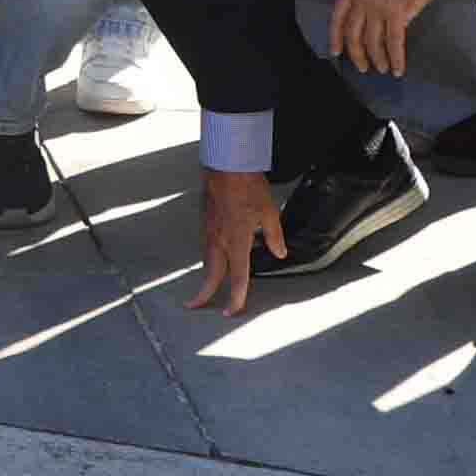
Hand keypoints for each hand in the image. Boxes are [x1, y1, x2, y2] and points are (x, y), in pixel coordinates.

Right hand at [186, 164, 283, 316]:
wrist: (226, 164)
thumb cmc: (249, 186)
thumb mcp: (270, 212)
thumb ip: (274, 236)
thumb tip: (280, 253)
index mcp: (237, 241)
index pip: (237, 277)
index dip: (236, 297)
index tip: (232, 311)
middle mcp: (219, 239)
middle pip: (211, 274)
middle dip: (203, 293)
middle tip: (195, 306)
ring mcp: (209, 230)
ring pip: (206, 259)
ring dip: (205, 275)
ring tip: (204, 287)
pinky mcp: (205, 220)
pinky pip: (205, 245)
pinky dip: (206, 258)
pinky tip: (211, 258)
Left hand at [326, 0, 453, 81]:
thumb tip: (368, 16)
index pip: (337, 17)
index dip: (335, 37)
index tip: (335, 52)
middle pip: (353, 34)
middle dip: (358, 55)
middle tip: (363, 67)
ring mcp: (379, 4)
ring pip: (373, 42)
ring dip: (378, 60)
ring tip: (383, 68)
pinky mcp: (398, 12)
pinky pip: (394, 43)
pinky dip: (396, 59)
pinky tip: (398, 68)